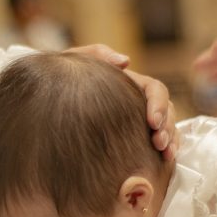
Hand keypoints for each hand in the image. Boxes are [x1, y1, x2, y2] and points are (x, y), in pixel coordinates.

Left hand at [66, 44, 177, 160]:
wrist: (46, 98)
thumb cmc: (63, 78)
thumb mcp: (76, 61)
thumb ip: (98, 54)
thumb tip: (125, 61)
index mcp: (131, 83)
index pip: (155, 91)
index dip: (159, 105)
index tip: (152, 122)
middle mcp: (138, 102)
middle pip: (166, 112)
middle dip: (167, 128)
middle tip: (158, 144)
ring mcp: (137, 121)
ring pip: (166, 128)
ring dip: (170, 141)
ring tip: (165, 155)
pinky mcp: (133, 139)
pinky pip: (155, 145)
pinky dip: (164, 151)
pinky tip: (163, 162)